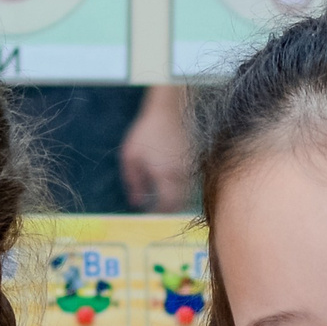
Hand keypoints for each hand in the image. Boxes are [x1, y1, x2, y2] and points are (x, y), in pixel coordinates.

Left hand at [119, 85, 192, 212]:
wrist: (170, 110)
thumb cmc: (147, 131)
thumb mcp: (131, 156)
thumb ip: (133, 182)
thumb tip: (135, 202)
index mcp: (165, 175)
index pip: (166, 205)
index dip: (158, 213)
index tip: (149, 215)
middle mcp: (181, 175)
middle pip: (180, 204)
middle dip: (168, 210)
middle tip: (156, 211)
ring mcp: (190, 168)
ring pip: (188, 196)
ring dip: (177, 202)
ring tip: (163, 201)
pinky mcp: (195, 162)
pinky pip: (191, 184)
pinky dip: (183, 190)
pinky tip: (172, 186)